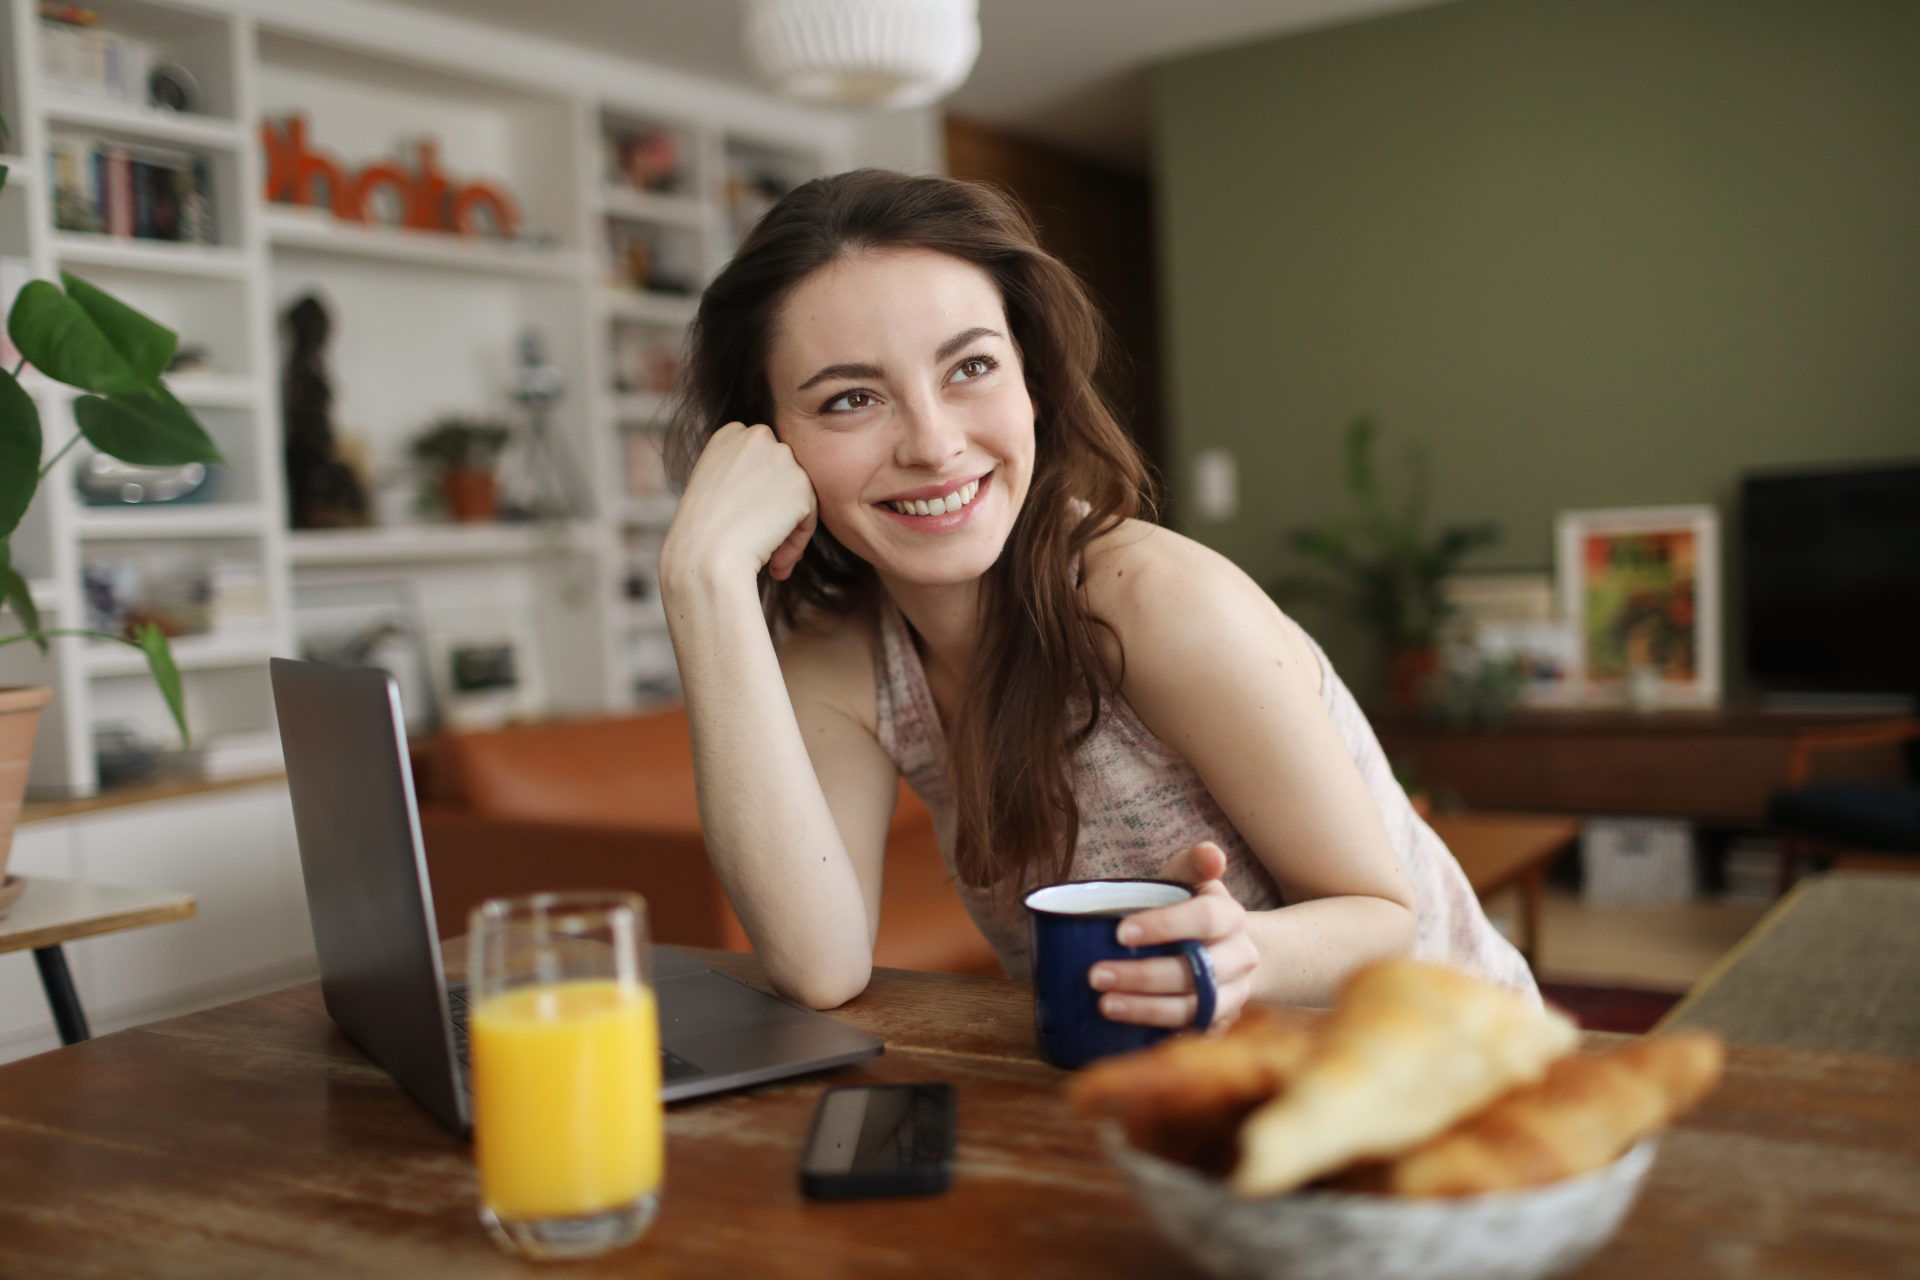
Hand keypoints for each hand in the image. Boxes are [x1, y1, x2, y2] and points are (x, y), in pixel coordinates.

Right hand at [661, 422, 817, 584]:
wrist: (705, 556)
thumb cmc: (700, 533)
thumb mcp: (713, 486)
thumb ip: (742, 475)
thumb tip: (773, 489)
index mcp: (731, 433)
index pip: (760, 461)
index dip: (756, 495)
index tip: (743, 521)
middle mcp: (758, 436)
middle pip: (782, 476)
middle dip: (775, 510)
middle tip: (759, 541)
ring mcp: (782, 457)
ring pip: (798, 497)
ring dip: (786, 528)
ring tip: (770, 558)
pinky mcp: (802, 485)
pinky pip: (808, 517)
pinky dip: (796, 542)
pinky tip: (776, 563)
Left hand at [1089, 841, 1257, 1030]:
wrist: (1226, 950)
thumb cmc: (1190, 909)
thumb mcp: (1188, 881)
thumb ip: (1192, 864)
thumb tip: (1213, 854)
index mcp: (1230, 916)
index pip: (1205, 918)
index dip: (1164, 926)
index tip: (1120, 933)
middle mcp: (1240, 957)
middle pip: (1197, 971)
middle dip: (1144, 977)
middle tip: (1095, 976)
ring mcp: (1235, 995)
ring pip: (1196, 1009)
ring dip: (1147, 1010)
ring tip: (1105, 1005)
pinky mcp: (1222, 1023)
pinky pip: (1194, 1035)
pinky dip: (1161, 1035)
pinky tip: (1128, 1032)